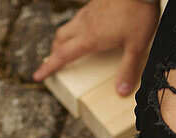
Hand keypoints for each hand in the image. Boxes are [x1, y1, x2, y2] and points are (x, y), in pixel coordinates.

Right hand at [32, 0, 158, 95]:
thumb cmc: (138, 13)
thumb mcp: (137, 45)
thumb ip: (128, 68)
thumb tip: (121, 91)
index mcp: (90, 38)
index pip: (63, 56)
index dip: (49, 67)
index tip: (38, 75)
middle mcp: (85, 24)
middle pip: (60, 40)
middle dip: (54, 53)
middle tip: (53, 63)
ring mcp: (88, 12)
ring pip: (67, 27)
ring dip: (62, 40)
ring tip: (66, 48)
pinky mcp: (94, 4)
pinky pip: (78, 18)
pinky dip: (75, 28)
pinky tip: (85, 30)